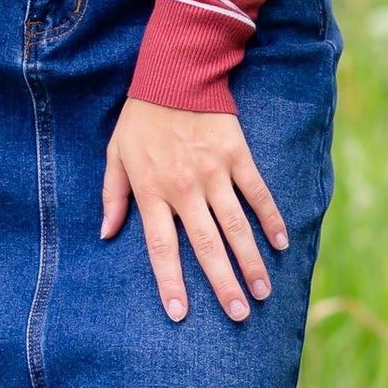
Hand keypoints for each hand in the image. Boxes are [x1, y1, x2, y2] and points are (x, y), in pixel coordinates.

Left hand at [101, 99, 288, 323]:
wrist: (174, 73)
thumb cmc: (141, 118)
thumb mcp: (115, 154)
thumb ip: (112, 196)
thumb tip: (106, 234)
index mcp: (152, 191)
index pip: (162, 248)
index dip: (170, 282)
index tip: (180, 313)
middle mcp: (184, 187)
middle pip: (206, 246)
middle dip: (223, 285)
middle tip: (239, 315)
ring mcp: (214, 172)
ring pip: (236, 227)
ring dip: (251, 262)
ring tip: (262, 292)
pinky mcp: (237, 156)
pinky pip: (257, 193)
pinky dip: (270, 219)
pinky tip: (281, 244)